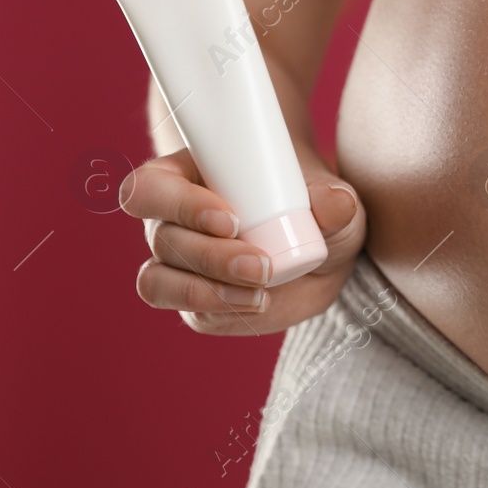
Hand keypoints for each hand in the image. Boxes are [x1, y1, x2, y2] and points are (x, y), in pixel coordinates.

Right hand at [119, 147, 365, 334]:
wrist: (321, 251)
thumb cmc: (314, 205)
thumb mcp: (332, 198)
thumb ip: (335, 199)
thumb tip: (335, 203)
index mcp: (188, 176)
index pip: (151, 186)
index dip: (178, 203)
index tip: (230, 218)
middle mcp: (171, 220)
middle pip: (161, 238)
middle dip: (208, 255)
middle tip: (260, 264)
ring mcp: (176, 264)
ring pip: (158, 281)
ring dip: (204, 290)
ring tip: (259, 292)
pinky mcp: (192, 301)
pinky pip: (187, 311)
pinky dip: (219, 310)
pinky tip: (257, 303)